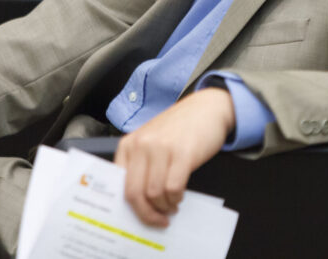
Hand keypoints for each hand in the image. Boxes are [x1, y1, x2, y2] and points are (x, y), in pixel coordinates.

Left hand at [114, 88, 233, 226]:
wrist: (207, 107)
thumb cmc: (179, 128)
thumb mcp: (151, 141)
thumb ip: (141, 164)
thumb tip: (138, 201)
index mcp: (129, 144)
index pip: (120, 185)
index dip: (131, 208)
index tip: (140, 219)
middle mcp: (141, 145)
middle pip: (135, 193)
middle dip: (147, 214)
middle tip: (159, 220)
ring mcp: (161, 148)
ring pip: (154, 194)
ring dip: (165, 206)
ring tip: (172, 205)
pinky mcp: (182, 153)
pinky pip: (173, 188)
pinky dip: (176, 198)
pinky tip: (179, 196)